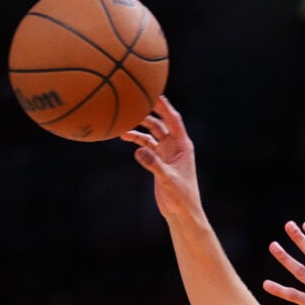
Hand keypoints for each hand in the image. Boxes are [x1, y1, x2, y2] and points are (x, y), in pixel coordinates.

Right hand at [120, 96, 198, 217]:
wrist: (181, 212)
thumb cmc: (181, 197)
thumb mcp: (168, 180)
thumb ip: (154, 165)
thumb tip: (138, 151)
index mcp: (183, 146)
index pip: (173, 120)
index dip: (164, 106)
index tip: (154, 93)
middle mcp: (175, 146)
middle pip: (160, 122)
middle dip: (148, 111)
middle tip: (134, 99)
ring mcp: (166, 152)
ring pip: (151, 133)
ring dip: (138, 127)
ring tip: (122, 123)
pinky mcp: (158, 161)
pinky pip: (146, 145)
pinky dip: (136, 140)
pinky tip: (124, 137)